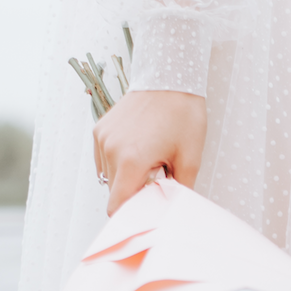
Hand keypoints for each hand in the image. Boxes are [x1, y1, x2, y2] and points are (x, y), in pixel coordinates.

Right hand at [93, 89, 206, 212]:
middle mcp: (110, 150)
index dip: (131, 214)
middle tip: (157, 179)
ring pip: (108, 177)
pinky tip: (138, 150)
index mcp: (131, 160)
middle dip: (134, 193)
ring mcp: (102, 139)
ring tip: (149, 160)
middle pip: (114, 193)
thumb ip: (179, 191)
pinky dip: (119, 163)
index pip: (116, 207)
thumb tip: (172, 209)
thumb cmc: (183, 114)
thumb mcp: (190, 158)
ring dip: (126, 178)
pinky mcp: (100, 130)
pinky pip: (104, 160)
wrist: (169, 76)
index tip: (148, 210)